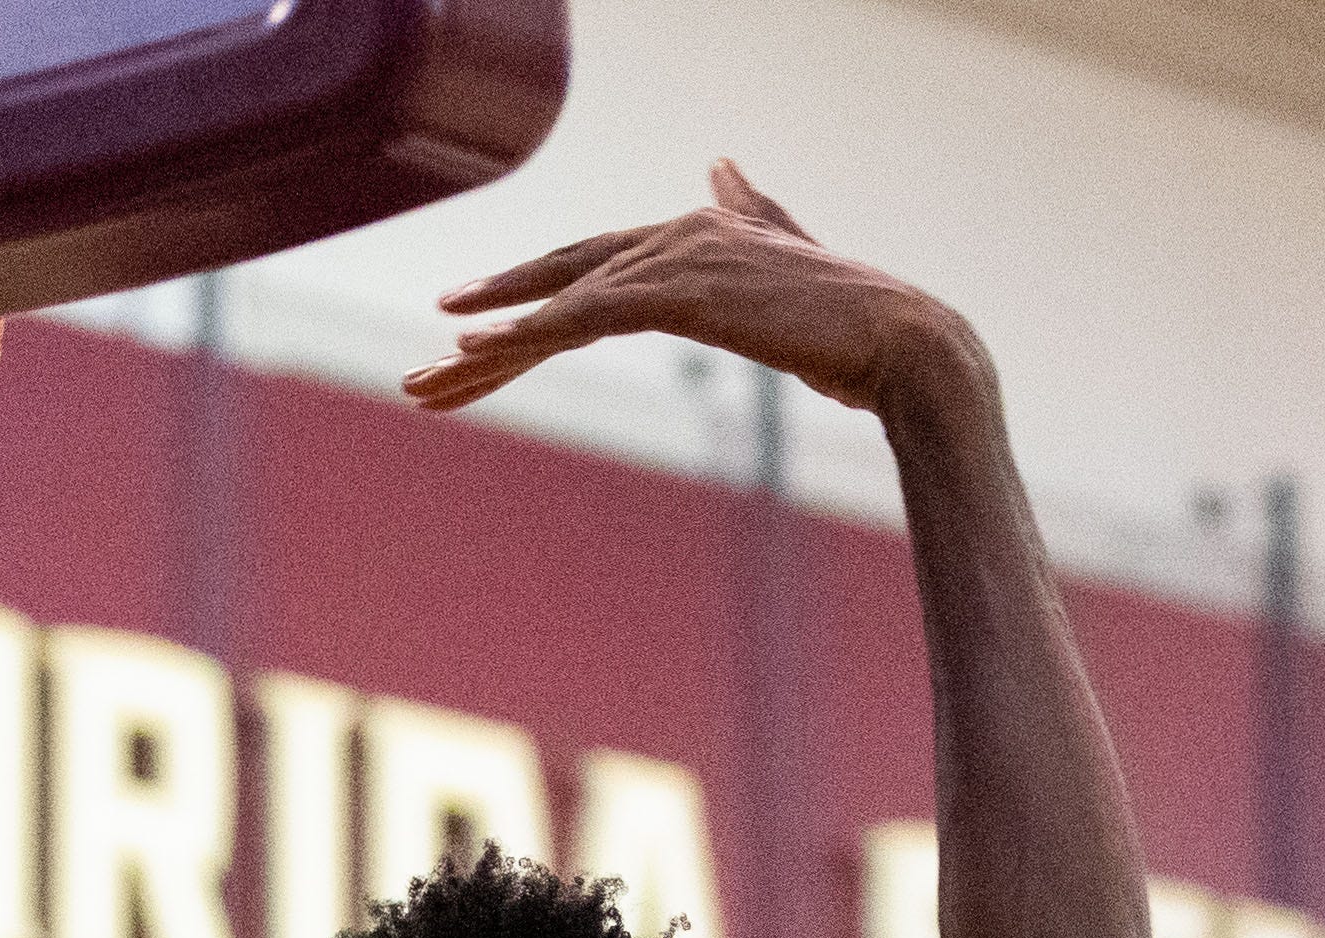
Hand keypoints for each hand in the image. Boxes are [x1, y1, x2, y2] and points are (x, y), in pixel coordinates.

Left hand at [402, 161, 979, 417]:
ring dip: (487, 352)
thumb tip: (720, 163)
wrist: (903, 343)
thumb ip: (752, 210)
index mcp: (695, 231)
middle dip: (486, 323)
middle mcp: (677, 234)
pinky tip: (474, 353)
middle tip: (422, 375)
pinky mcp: (681, 294)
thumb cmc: (852, 323)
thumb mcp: (786, 255)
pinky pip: (583, 317)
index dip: (524, 295)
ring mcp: (677, 259)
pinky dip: (526, 334)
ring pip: (558, 307)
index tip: (466, 329)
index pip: (590, 269)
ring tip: (426, 386)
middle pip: (558, 280)